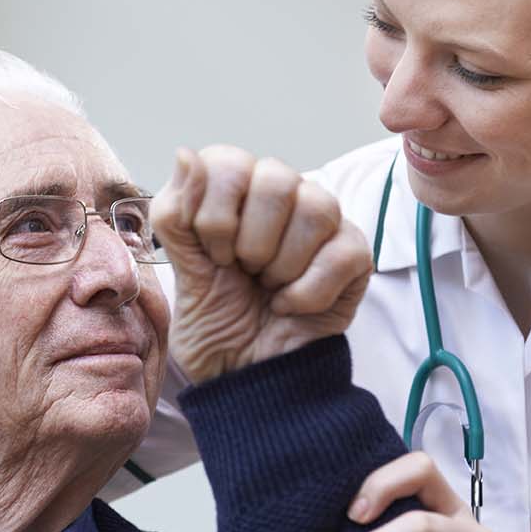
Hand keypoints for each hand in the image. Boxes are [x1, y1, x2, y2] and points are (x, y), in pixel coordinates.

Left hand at [151, 146, 370, 381]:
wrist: (248, 377)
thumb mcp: (183, 271)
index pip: (227, 161)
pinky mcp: (354, 255)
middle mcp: (281, 195)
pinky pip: (340, 253)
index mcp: (235, 190)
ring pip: (316, 208)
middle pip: (277, 178)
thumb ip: (175, 214)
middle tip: (242, 271)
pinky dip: (307, 292)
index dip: (215, 214)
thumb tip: (185, 154)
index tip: (213, 254)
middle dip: (250, 240)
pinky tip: (290, 307)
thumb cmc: (216, 321)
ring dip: (281, 266)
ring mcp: (323, 223)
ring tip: (268, 288)